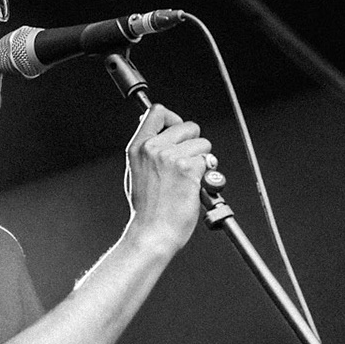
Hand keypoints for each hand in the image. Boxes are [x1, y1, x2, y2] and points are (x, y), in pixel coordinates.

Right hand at [123, 103, 211, 252]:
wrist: (153, 231)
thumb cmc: (147, 209)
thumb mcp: (136, 171)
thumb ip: (147, 149)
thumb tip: (158, 128)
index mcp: (138, 147)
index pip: (157, 112)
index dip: (174, 118)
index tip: (179, 131)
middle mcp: (153, 148)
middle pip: (188, 126)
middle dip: (194, 143)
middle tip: (187, 164)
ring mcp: (170, 157)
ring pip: (203, 144)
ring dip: (202, 160)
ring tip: (188, 179)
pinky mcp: (188, 169)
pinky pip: (209, 161)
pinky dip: (206, 175)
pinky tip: (193, 187)